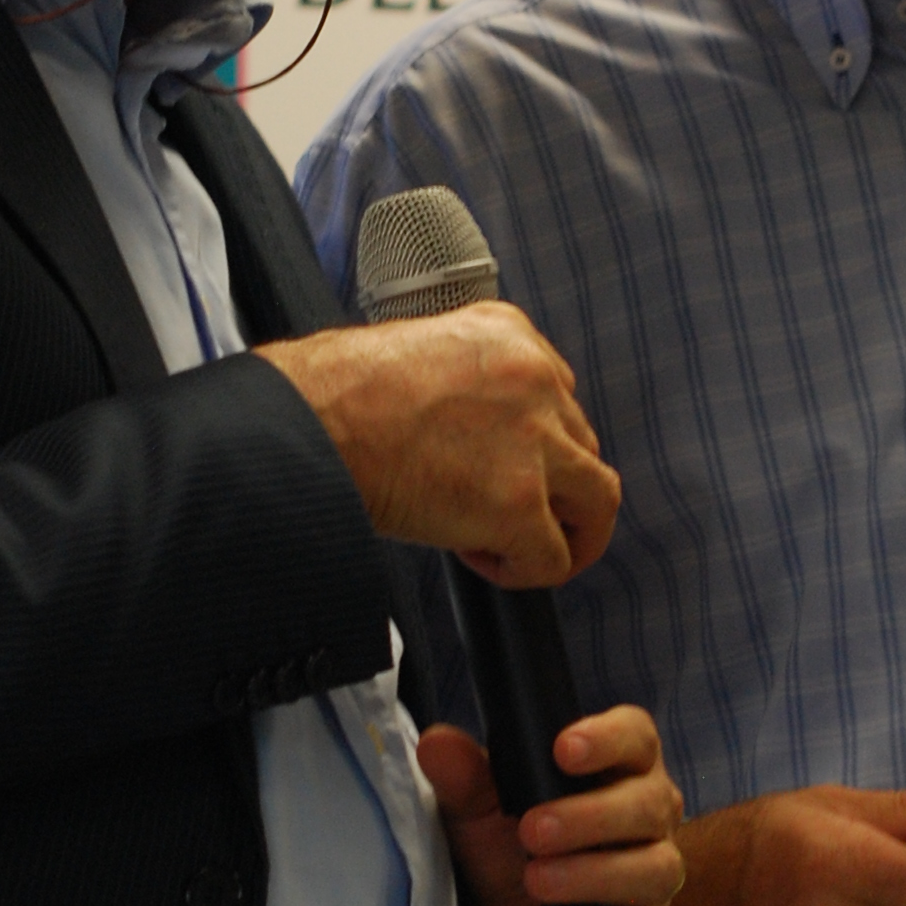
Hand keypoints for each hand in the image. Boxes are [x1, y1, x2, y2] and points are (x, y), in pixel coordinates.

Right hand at [255, 303, 619, 586]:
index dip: (531, 442)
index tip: (497, 464)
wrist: (308, 421)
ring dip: (568, 530)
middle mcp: (533, 380)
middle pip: (581, 444)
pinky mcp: (517, 503)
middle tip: (504, 510)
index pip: (557, 394)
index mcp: (506, 335)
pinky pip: (554, 556)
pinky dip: (525, 570)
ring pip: (597, 499)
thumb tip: (465, 436)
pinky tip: (482, 560)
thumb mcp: (414, 355)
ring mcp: (533, 442)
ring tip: (526, 548)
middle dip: (549, 485)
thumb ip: (461, 385)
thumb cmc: (332, 395)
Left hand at [419, 705, 687, 905]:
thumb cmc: (501, 838)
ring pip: (654, 869)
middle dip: (592, 817)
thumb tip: (438, 746)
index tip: (563, 749)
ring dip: (595, 875)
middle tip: (532, 830)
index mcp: (618, 765)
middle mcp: (649, 814)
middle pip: (649, 805)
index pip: (635, 736)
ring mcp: (651, 872)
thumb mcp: (475, 806)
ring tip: (535, 880)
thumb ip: (463, 777)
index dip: (608, 739)